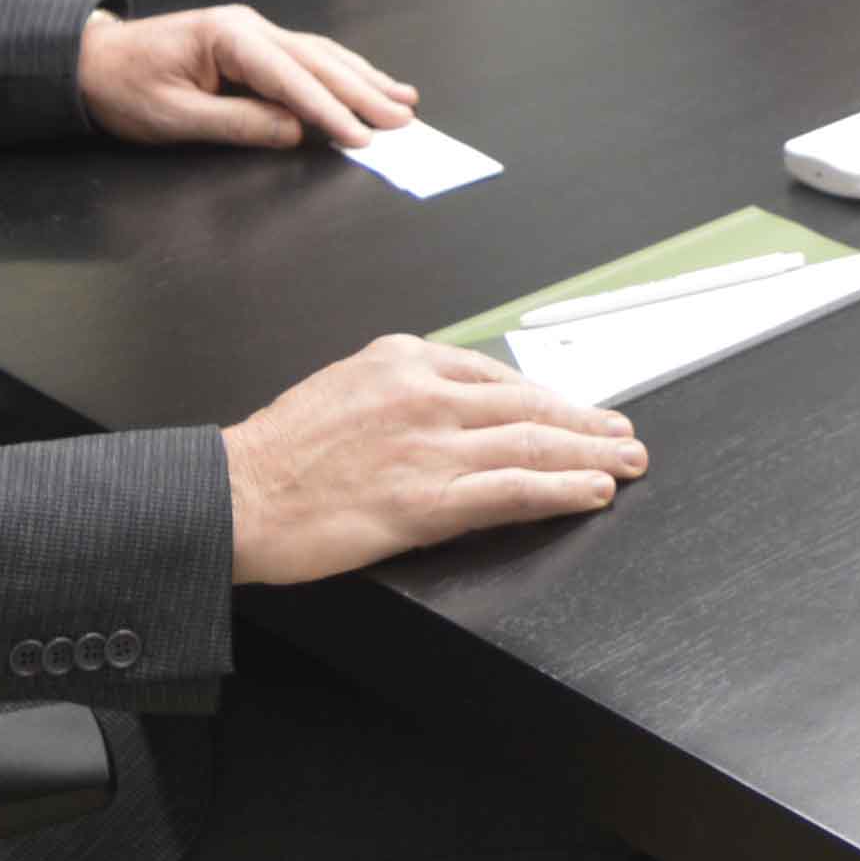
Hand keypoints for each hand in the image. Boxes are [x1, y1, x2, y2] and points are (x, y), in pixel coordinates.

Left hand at [80, 5, 417, 150]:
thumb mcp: (174, 117)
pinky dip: (342, 72)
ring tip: (403, 100)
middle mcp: (249, 26)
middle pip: (319, 61)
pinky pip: (308, 57)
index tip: (364, 136)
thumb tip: (296, 132)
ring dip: (364, 78)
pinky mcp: (252, 43)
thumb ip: (238, 123)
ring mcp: (253, 31)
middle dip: (364, 92)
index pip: (292, 78)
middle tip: (404, 119)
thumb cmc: (124, 88)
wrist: (91, 62)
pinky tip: (366, 82)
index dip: (331, 110)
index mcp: (228, 38)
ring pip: (322, 54)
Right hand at [221, 335, 646, 583]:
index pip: (497, 377)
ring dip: (591, 453)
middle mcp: (425, 395)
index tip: (578, 410)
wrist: (233, 494)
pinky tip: (592, 491)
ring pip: (532, 443)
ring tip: (627, 461)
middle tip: (625, 433)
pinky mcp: (427, 500)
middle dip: (586, 421)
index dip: (548, 398)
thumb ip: (404, 392)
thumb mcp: (346, 387)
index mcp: (405, 361)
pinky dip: (561, 489)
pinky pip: (512, 490)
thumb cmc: (279, 451)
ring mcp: (430, 447)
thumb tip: (456, 407)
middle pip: (528, 406)